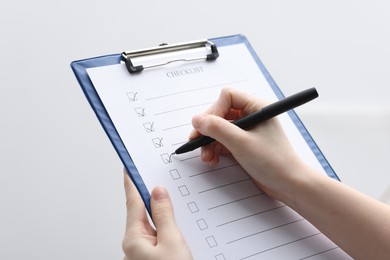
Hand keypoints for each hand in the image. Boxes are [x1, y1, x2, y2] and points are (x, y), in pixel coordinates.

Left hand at [122, 171, 192, 259]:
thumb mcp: (172, 241)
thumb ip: (164, 216)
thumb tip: (158, 194)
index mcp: (134, 240)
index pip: (133, 203)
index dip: (132, 183)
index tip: (129, 168)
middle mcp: (134, 247)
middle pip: (143, 215)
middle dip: (153, 201)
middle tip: (161, 186)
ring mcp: (141, 254)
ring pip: (153, 228)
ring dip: (163, 219)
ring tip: (177, 215)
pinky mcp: (151, 259)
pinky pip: (157, 239)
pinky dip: (166, 232)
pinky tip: (177, 232)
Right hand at [189, 88, 306, 199]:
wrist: (288, 185)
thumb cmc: (274, 161)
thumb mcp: (241, 143)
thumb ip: (217, 129)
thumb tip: (197, 119)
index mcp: (256, 107)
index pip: (227, 97)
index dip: (214, 110)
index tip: (205, 127)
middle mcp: (251, 116)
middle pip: (220, 113)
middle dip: (208, 129)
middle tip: (196, 142)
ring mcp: (246, 131)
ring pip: (219, 129)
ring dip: (209, 142)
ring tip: (206, 157)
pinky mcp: (243, 144)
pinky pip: (222, 142)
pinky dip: (214, 150)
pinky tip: (212, 160)